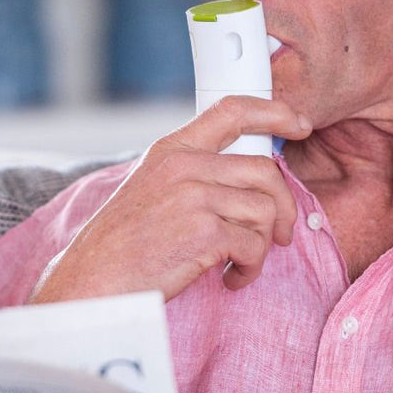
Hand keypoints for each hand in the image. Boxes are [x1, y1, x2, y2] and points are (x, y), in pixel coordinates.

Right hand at [29, 97, 311, 304]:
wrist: (93, 281)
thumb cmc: (121, 245)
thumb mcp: (152, 189)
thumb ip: (193, 174)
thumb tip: (248, 180)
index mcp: (171, 150)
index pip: (232, 110)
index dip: (274, 112)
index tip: (299, 123)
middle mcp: (184, 165)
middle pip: (264, 170)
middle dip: (283, 206)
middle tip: (279, 233)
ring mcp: (194, 196)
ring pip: (266, 209)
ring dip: (262, 244)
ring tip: (239, 263)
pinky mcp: (204, 232)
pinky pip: (255, 245)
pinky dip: (250, 268)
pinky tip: (229, 278)